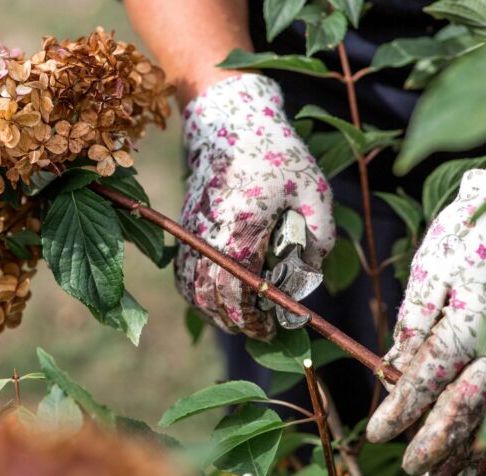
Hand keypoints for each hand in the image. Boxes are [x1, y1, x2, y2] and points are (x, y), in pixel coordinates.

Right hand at [174, 74, 334, 338]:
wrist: (227, 120)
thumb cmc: (274, 150)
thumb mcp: (311, 187)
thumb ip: (319, 232)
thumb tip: (312, 270)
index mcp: (241, 229)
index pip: (238, 291)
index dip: (253, 318)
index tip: (272, 328)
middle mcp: (208, 235)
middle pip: (210, 296)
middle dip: (233, 321)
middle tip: (258, 330)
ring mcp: (192, 231)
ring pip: (190, 287)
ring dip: (211, 309)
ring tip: (236, 319)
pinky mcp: (186, 224)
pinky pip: (181, 269)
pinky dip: (193, 291)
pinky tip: (212, 296)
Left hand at [367, 169, 485, 475]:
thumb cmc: (478, 230)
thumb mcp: (440, 262)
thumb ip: (418, 316)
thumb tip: (397, 361)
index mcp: (470, 319)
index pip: (429, 375)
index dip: (402, 408)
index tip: (379, 432)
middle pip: (468, 404)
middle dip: (438, 441)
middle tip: (414, 469)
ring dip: (470, 447)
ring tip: (446, 473)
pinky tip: (478, 450)